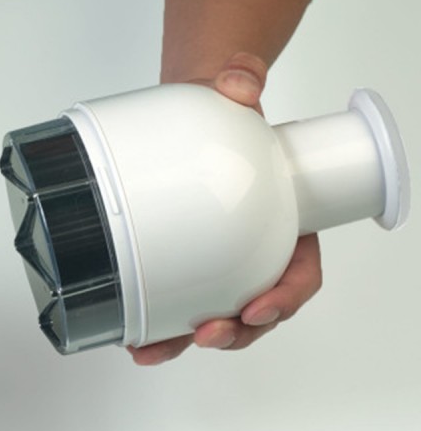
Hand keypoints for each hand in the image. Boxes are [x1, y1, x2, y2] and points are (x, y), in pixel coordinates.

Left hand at [128, 53, 322, 365]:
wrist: (191, 112)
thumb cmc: (223, 114)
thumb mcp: (232, 93)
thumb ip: (241, 81)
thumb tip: (238, 83)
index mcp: (284, 224)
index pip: (298, 272)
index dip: (285, 297)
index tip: (259, 307)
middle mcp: (253, 251)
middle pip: (257, 309)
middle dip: (235, 331)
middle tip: (206, 333)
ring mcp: (217, 261)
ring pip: (214, 316)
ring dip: (187, 340)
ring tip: (154, 349)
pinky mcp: (181, 263)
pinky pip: (176, 303)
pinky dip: (157, 325)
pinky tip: (131, 336)